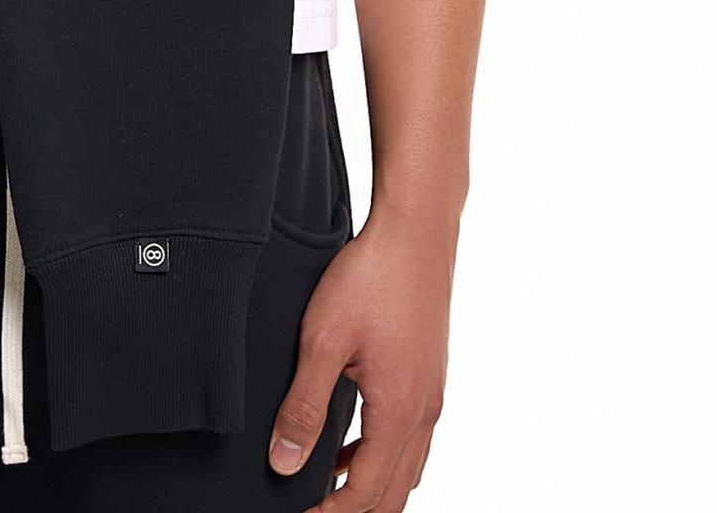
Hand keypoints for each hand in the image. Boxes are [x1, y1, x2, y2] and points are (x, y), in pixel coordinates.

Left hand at [267, 201, 455, 506]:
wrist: (415, 231)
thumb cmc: (371, 277)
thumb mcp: (323, 340)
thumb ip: (304, 406)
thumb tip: (284, 463)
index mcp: (400, 412)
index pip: (367, 495)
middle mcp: (425, 413)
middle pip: (394, 494)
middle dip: (355, 511)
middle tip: (313, 509)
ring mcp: (432, 395)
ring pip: (406, 470)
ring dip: (369, 487)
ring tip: (323, 488)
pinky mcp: (430, 377)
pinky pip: (409, 439)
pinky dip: (380, 457)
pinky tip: (347, 446)